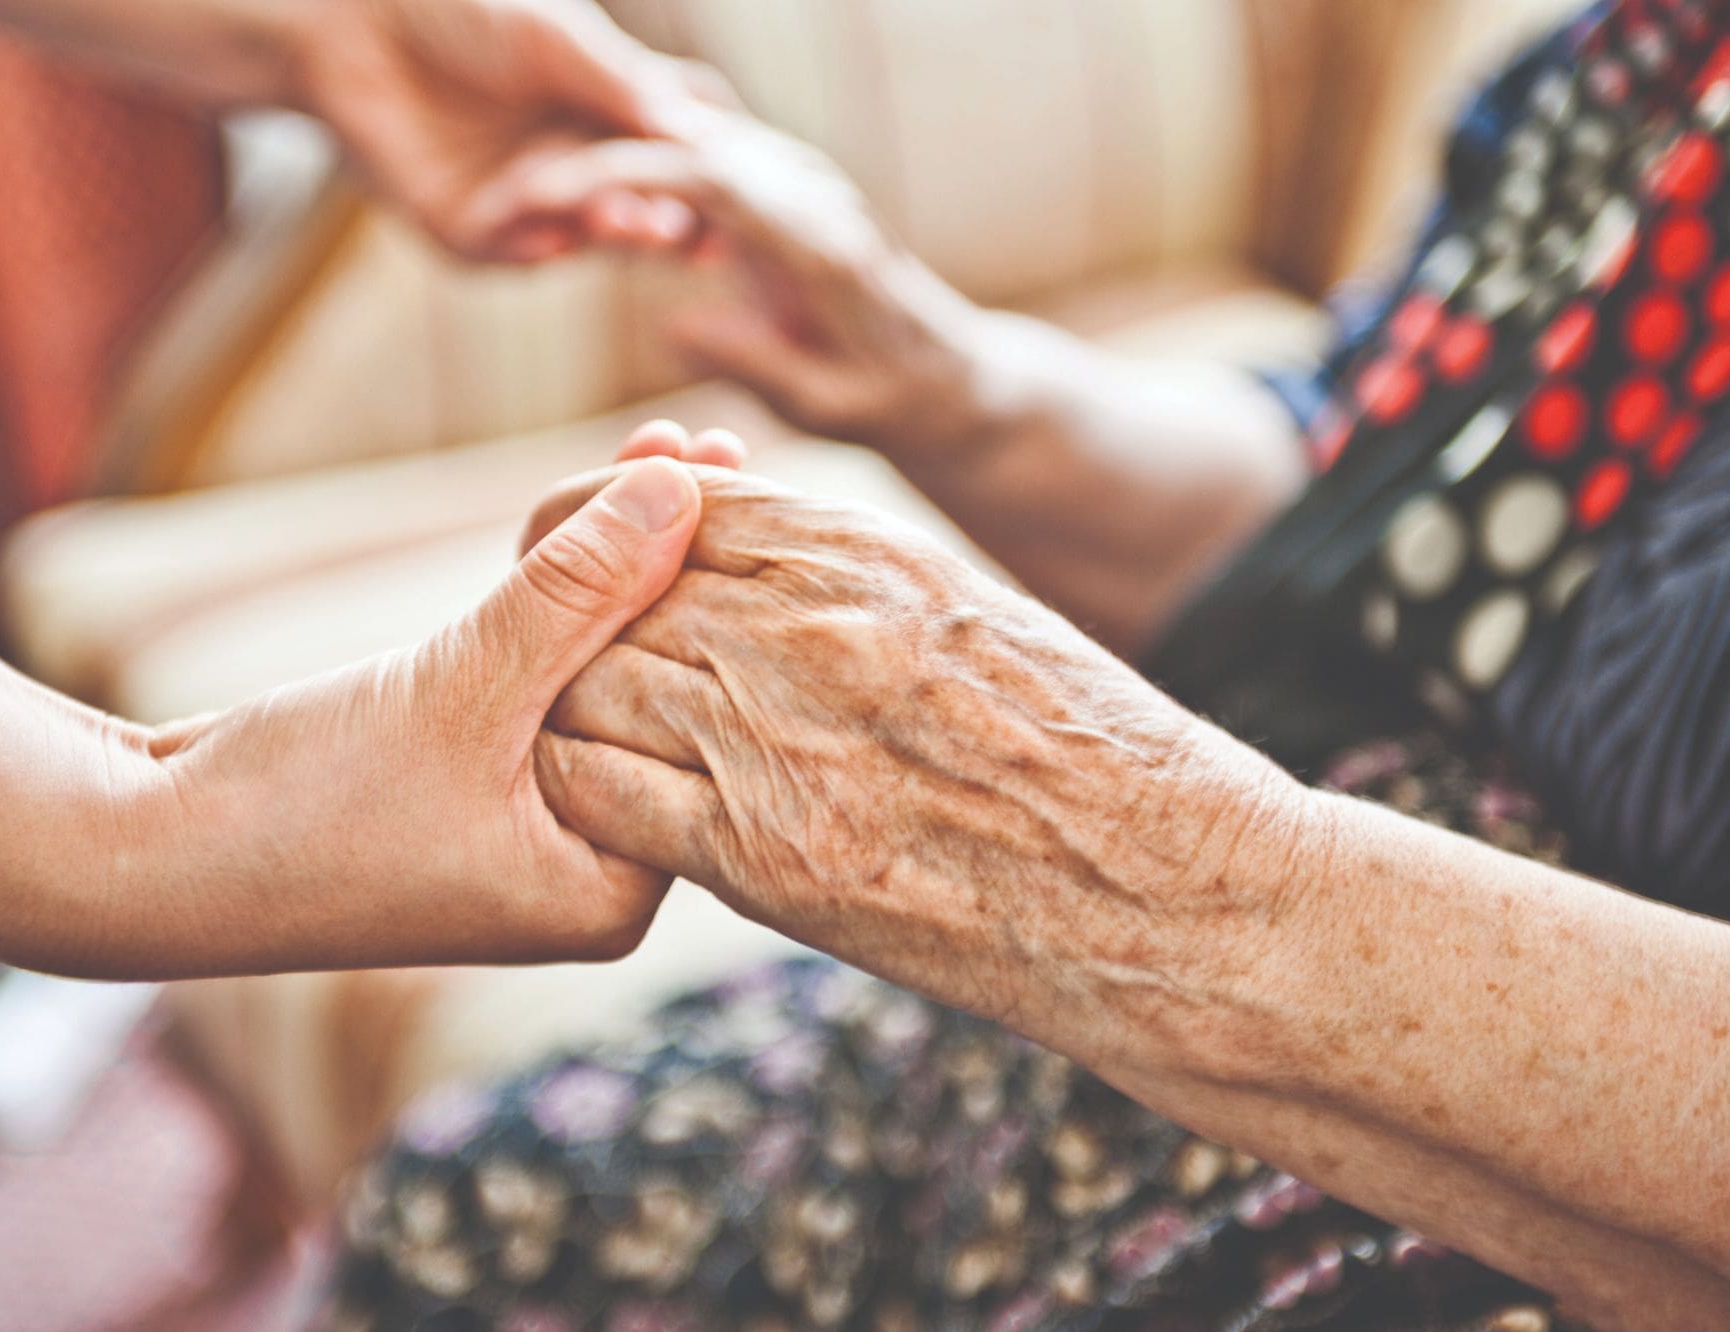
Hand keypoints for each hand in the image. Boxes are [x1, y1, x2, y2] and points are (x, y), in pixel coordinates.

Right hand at [114, 450, 708, 976]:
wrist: (141, 855)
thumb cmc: (303, 806)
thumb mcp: (463, 687)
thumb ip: (579, 591)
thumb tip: (686, 486)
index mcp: (611, 892)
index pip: (703, 728)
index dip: (721, 599)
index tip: (752, 485)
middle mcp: (586, 870)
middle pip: (661, 694)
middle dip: (679, 566)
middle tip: (719, 444)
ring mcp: (530, 828)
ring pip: (598, 672)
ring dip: (619, 563)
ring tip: (672, 443)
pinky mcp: (474, 783)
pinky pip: (540, 675)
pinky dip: (558, 597)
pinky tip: (597, 506)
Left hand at [290, 0, 731, 259]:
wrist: (351, 21)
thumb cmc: (462, 8)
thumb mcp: (559, 37)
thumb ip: (627, 86)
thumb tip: (706, 135)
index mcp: (607, 113)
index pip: (677, 156)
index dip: (709, 176)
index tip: (745, 191)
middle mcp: (575, 164)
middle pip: (640, 208)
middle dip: (668, 219)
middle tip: (692, 231)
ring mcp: (524, 204)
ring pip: (583, 237)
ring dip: (610, 234)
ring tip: (633, 223)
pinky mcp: (468, 233)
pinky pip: (510, 254)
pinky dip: (530, 243)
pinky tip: (548, 232)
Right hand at [465, 112, 998, 455]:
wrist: (947, 375)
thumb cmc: (887, 401)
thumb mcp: (826, 405)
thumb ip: (756, 360)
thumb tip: (673, 324)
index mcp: (820, 241)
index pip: (711, 176)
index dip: (624, 175)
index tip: (549, 194)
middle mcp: (814, 193)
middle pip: (689, 141)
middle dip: (597, 157)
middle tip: (514, 191)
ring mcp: (803, 182)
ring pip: (693, 139)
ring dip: (613, 159)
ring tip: (533, 194)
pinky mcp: (786, 189)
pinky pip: (705, 161)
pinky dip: (644, 173)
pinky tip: (588, 200)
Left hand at [527, 466, 1313, 1063]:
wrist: (1161, 889)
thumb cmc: (1086, 751)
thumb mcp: (972, 613)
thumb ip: (849, 577)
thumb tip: (748, 551)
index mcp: (868, 552)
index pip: (679, 504)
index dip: (611, 528)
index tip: (591, 560)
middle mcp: (807, 627)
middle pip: (616, 593)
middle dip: (577, 622)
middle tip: (568, 659)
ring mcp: (776, 739)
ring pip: (591, 689)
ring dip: (577, 710)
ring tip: (595, 735)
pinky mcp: (762, 857)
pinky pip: (603, 799)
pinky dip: (586, 796)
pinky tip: (615, 810)